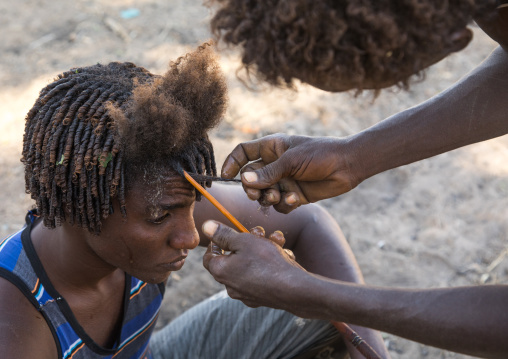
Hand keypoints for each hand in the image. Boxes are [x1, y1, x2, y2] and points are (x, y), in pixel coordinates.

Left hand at [202, 220, 304, 309]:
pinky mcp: (263, 297)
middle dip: (247, 241)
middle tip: (258, 232)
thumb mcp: (244, 240)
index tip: (226, 232)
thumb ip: (223, 234)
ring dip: (263, 248)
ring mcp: (247, 294)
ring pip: (250, 265)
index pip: (209, 256)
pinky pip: (262, 276)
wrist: (295, 289)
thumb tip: (206, 226)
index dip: (216, 242)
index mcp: (221, 272)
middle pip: (232, 258)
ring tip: (277, 240)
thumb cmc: (267, 262)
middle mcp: (230, 286)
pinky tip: (285, 255)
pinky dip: (271, 264)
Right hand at [221, 134, 359, 212]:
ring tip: (277, 196)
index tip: (225, 175)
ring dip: (268, 198)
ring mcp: (284, 181)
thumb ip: (268, 173)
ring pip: (263, 195)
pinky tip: (296, 199)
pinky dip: (284, 204)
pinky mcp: (294, 195)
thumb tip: (244, 181)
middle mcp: (274, 165)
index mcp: (271, 148)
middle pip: (250, 179)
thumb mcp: (292, 161)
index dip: (232, 162)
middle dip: (252, 188)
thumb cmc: (320, 154)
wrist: (347, 166)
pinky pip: (279, 205)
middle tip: (257, 194)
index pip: (243, 153)